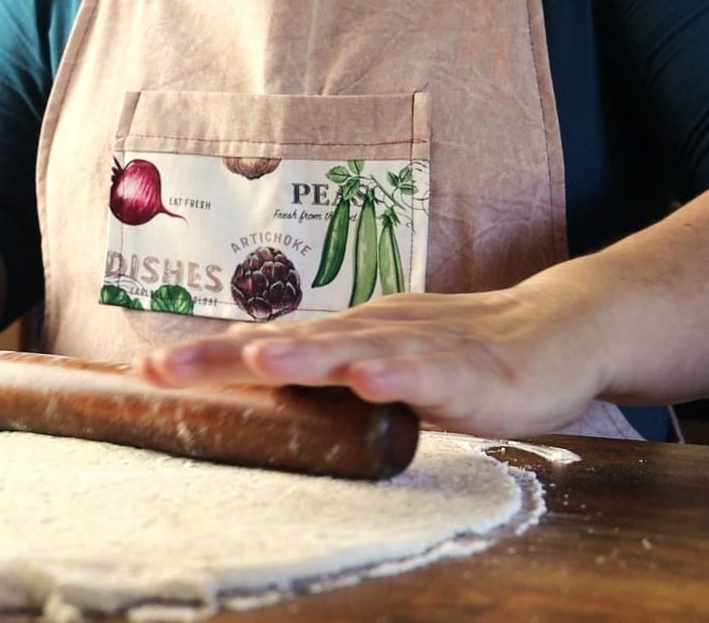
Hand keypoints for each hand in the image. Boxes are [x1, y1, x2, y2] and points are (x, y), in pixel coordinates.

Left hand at [135, 282, 613, 437]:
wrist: (560, 328)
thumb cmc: (461, 350)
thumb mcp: (383, 359)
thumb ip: (328, 370)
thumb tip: (257, 376)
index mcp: (350, 335)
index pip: (270, 346)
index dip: (211, 358)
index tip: (148, 370)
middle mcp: (377, 332)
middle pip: (294, 343)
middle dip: (226, 356)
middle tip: (164, 368)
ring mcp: (425, 347)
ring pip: (357, 349)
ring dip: (306, 355)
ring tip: (256, 357)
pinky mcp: (476, 370)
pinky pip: (435, 373)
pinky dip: (402, 375)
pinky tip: (372, 379)